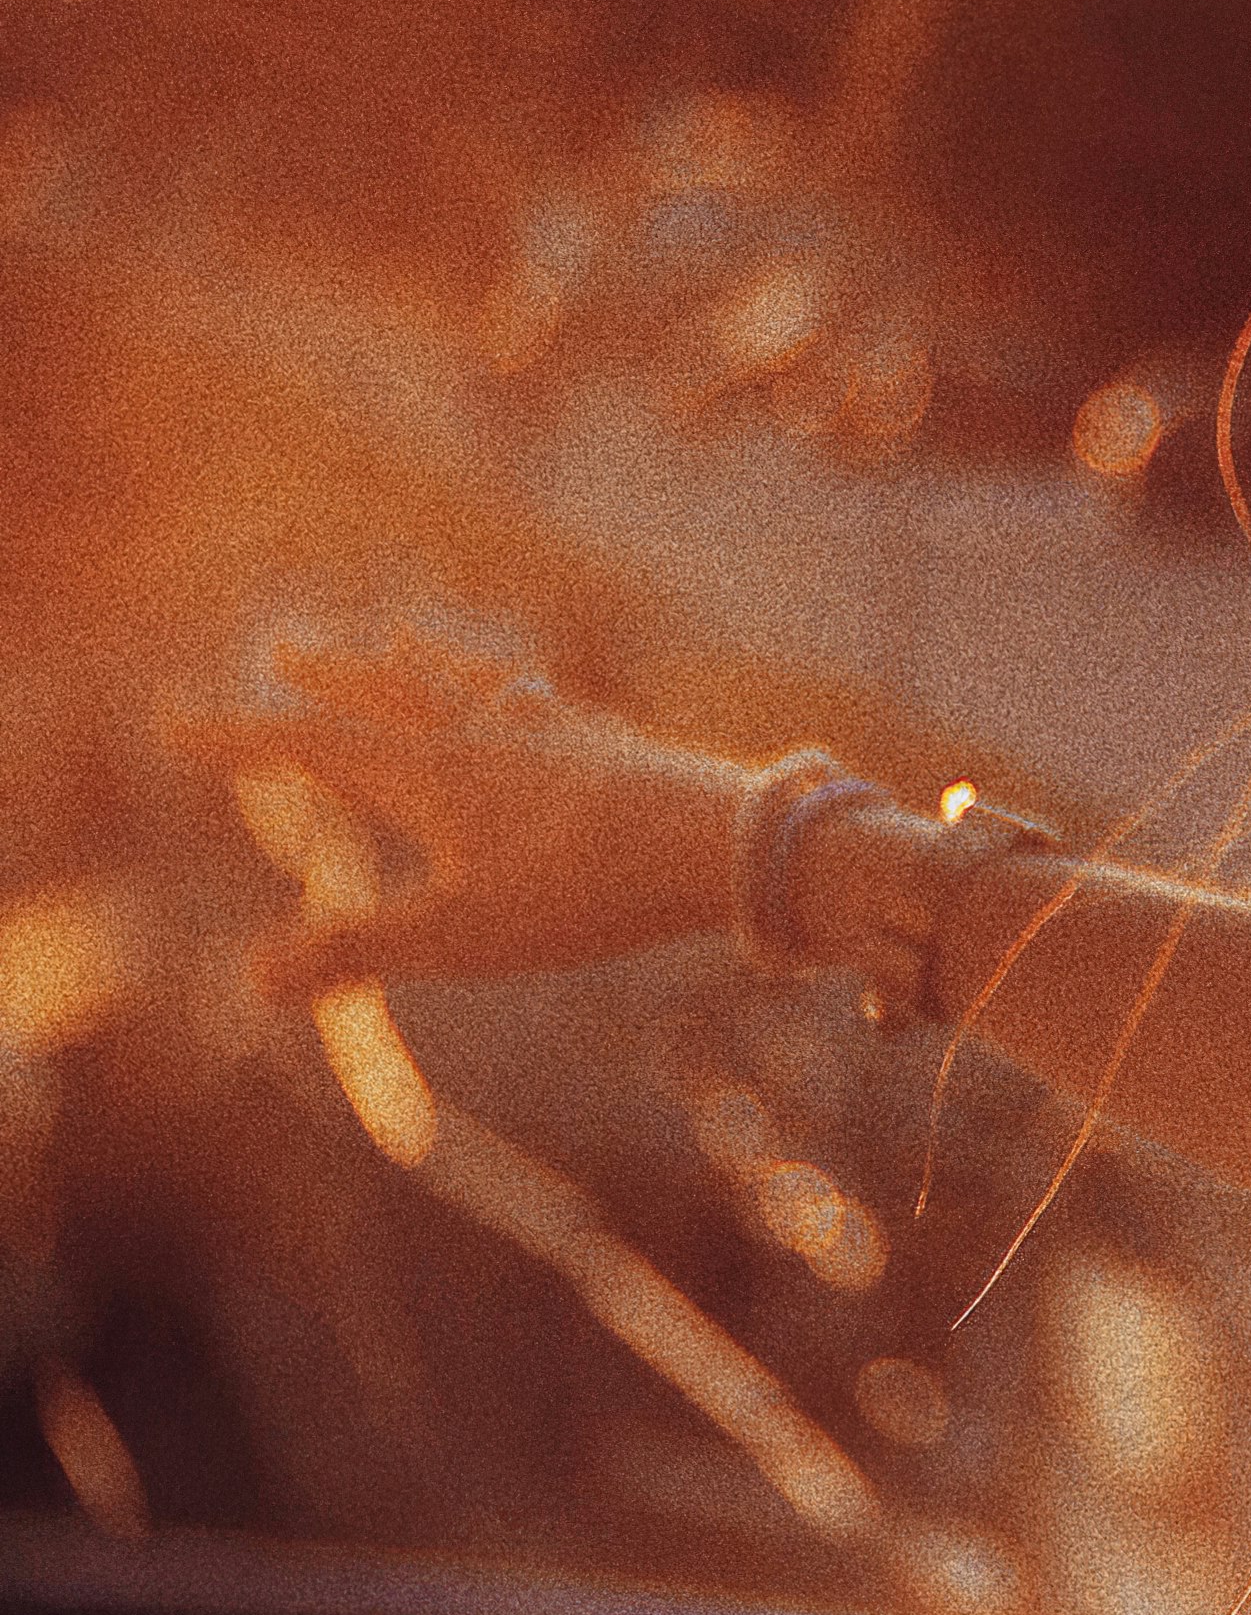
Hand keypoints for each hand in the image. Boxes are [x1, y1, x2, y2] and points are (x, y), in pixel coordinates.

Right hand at [169, 625, 747, 997]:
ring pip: (469, 683)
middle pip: (390, 693)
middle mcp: (483, 735)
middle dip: (328, 677)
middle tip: (283, 647)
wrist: (717, 845)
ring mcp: (552, 730)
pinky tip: (535, 694)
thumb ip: (356, 951)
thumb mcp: (459, 937)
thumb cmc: (583, 892)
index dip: (236, 738)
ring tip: (398, 635)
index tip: (170, 722)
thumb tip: (252, 979)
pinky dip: (513, 688)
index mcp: (431, 776)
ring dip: (422, 661)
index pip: (311, 746)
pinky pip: (546, 701)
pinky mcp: (613, 743)